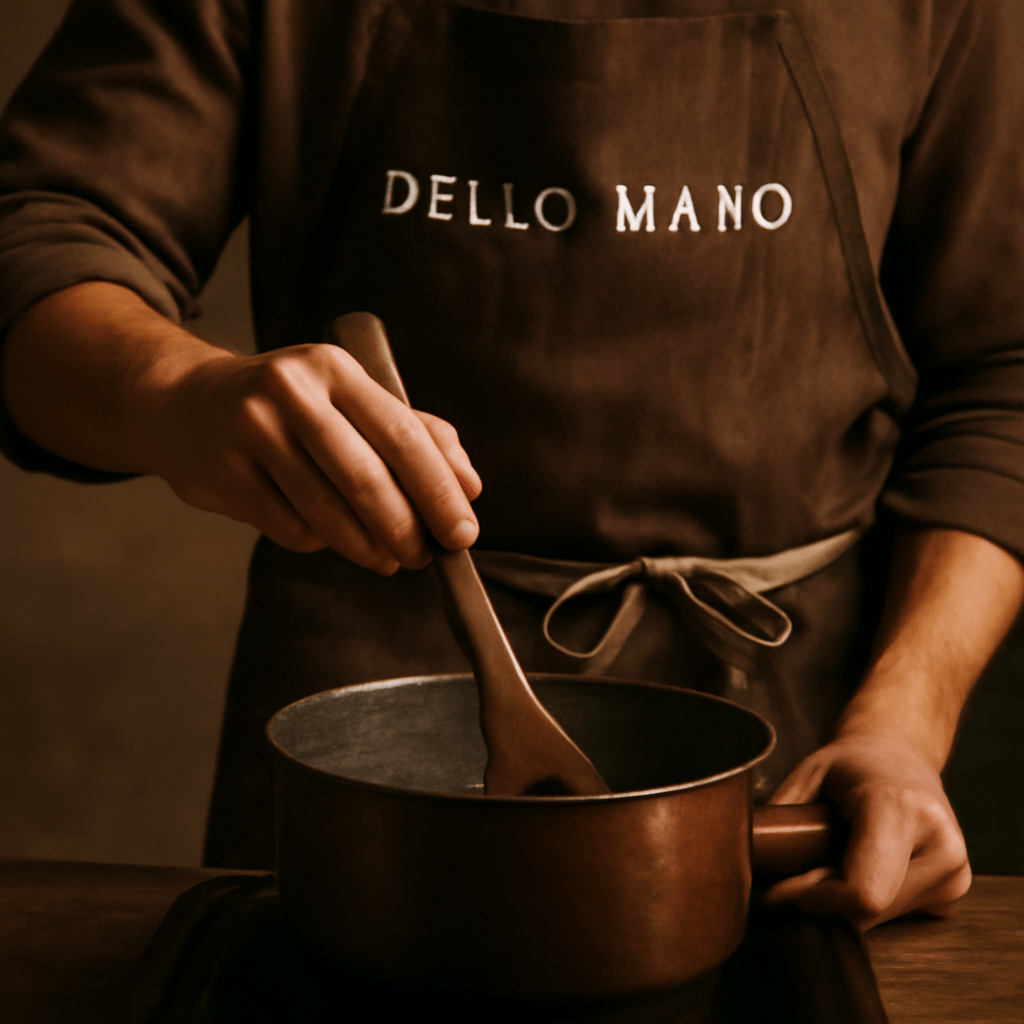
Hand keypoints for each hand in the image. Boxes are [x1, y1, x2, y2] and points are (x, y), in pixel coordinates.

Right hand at [4, 283, 480, 571]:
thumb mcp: (352, 400)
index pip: (402, 435)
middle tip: (426, 557)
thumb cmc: (291, 406)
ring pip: (326, 512)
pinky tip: (327, 536)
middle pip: (365, 478)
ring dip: (367, 547)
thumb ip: (418, 435)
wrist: (186, 402)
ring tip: (388, 560)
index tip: (464, 533)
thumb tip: (471, 486)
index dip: (439, 491)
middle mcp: (291, 390)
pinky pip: (289, 527)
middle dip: (406, 529)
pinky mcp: (221, 471)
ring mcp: (249, 429)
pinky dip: (319, 542)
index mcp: (335, 368)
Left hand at [762, 730, 970, 929]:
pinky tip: (861, 864)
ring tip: (832, 858)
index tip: (780, 889)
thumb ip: (780, 820)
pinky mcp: (956, 887)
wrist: (900, 751)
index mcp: (900, 808)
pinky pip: (899, 915)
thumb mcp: (805, 776)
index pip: (862, 891)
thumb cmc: (851, 762)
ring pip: (882, 917)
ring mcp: (954, 868)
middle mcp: (938, 840)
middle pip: (868, 910)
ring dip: (845, 901)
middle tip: (796, 874)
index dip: (815, 899)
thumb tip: (750, 862)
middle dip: (823, 900)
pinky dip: (869, 900)